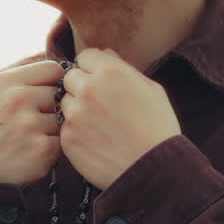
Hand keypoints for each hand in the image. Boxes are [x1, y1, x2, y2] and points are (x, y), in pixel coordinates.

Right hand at [0, 60, 65, 185]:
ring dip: (52, 129)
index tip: (48, 94)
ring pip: (63, 119)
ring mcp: (31, 124)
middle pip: (61, 94)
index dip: (55, 83)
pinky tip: (33, 151)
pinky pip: (62, 141)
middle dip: (53, 107)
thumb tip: (62, 70)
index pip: (54, 70)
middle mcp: (18, 99)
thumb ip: (22, 79)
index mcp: (7, 81)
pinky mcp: (42, 149)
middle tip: (35, 120)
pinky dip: (52, 148)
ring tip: (30, 137)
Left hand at [58, 47, 182, 190]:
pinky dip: (76, 132)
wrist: (153, 170)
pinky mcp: (67, 139)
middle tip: (100, 106)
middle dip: (81, 87)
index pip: (85, 57)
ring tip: (100, 126)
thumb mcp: (151, 89)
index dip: (93, 69)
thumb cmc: (158, 128)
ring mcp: (74, 115)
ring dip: (77, 110)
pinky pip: (64, 127)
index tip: (102, 84)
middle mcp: (88, 89)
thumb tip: (104, 54)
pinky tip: (96, 141)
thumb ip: (123, 68)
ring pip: (65, 103)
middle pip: (70, 78)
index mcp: (110, 71)